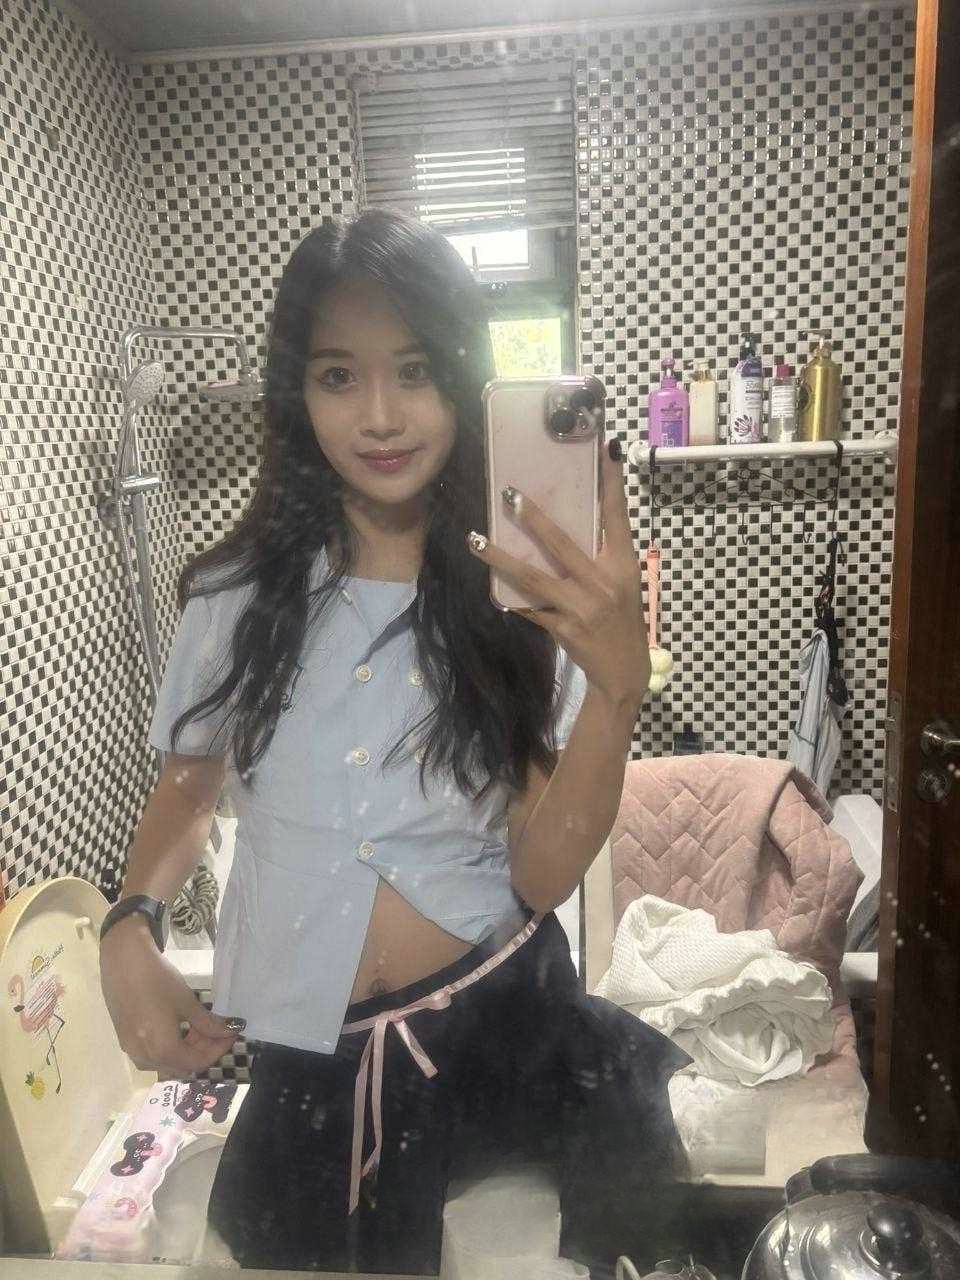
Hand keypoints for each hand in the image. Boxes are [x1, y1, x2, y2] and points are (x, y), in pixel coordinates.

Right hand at [100, 916, 242, 1075]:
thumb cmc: (158, 980)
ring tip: (196, 1026)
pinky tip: (176, 1027)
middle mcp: (145, 1058)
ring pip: (166, 1063)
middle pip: (181, 1066)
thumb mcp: (187, 1002)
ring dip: (185, 1050)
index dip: (218, 1050)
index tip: (230, 1034)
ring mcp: (131, 1051)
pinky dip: (169, 1048)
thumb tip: (231, 1030)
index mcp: (163, 1051)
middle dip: (202, 1050)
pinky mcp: (124, 1041)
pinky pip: (152, 1056)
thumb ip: (209, 1023)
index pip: (198, 1063)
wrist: (123, 962)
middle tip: (215, 1029)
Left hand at [467, 439, 650, 707]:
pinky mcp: (562, 628)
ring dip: (500, 557)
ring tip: (475, 539)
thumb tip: (574, 519)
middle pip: (562, 543)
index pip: (618, 517)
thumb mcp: (623, 584)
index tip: (607, 449)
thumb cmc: (622, 621)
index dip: (612, 483)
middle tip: (510, 493)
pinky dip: (509, 597)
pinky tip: (488, 586)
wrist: (623, 674)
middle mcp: (603, 583)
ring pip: (532, 576)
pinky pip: (528, 607)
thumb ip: (603, 554)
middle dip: (534, 518)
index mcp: (623, 566)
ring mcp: (581, 607)